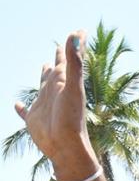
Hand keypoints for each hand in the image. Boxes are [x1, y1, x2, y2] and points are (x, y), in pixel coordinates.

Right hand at [15, 32, 96, 179]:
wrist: (66, 148)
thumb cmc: (71, 119)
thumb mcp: (73, 86)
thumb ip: (74, 61)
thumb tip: (76, 34)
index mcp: (62, 82)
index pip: (66, 58)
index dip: (73, 44)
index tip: (81, 32)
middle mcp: (54, 92)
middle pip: (55, 70)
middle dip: (58, 59)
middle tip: (59, 48)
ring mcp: (44, 105)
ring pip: (42, 86)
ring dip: (43, 77)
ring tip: (43, 67)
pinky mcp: (33, 120)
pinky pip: (25, 112)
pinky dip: (20, 108)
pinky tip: (16, 105)